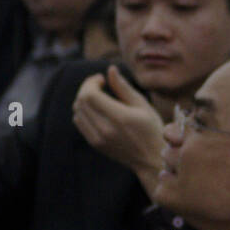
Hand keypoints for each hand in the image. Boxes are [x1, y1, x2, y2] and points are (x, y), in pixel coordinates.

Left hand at [72, 65, 164, 195]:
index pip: (89, 95)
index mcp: (119, 117)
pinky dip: (83, 111)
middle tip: (99, 83)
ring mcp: (98, 139)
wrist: (150, 159)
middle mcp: (105, 129)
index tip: (101, 78)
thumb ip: (123, 87)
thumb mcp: (142, 105)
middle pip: (81, 102)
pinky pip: (79, 122)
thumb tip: (110, 69)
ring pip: (78, 111)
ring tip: (99, 95)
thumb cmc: (151, 128)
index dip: (91, 82)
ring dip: (84, 99)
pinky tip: (96, 108)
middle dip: (86, 87)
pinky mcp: (95, 144)